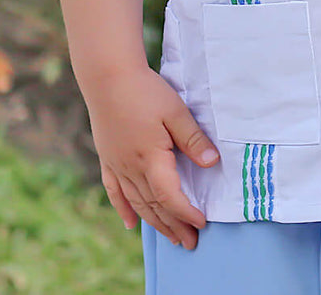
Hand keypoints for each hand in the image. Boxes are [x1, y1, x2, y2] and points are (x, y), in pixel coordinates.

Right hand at [85, 65, 219, 249]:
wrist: (108, 76)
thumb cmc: (145, 91)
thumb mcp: (176, 111)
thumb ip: (193, 139)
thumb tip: (213, 164)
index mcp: (151, 159)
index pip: (171, 197)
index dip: (187, 213)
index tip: (202, 223)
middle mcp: (132, 168)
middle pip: (155, 206)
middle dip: (174, 226)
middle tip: (190, 243)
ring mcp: (117, 165)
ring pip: (137, 203)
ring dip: (154, 223)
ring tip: (170, 238)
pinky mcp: (107, 158)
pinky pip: (115, 192)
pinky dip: (124, 210)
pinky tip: (131, 224)